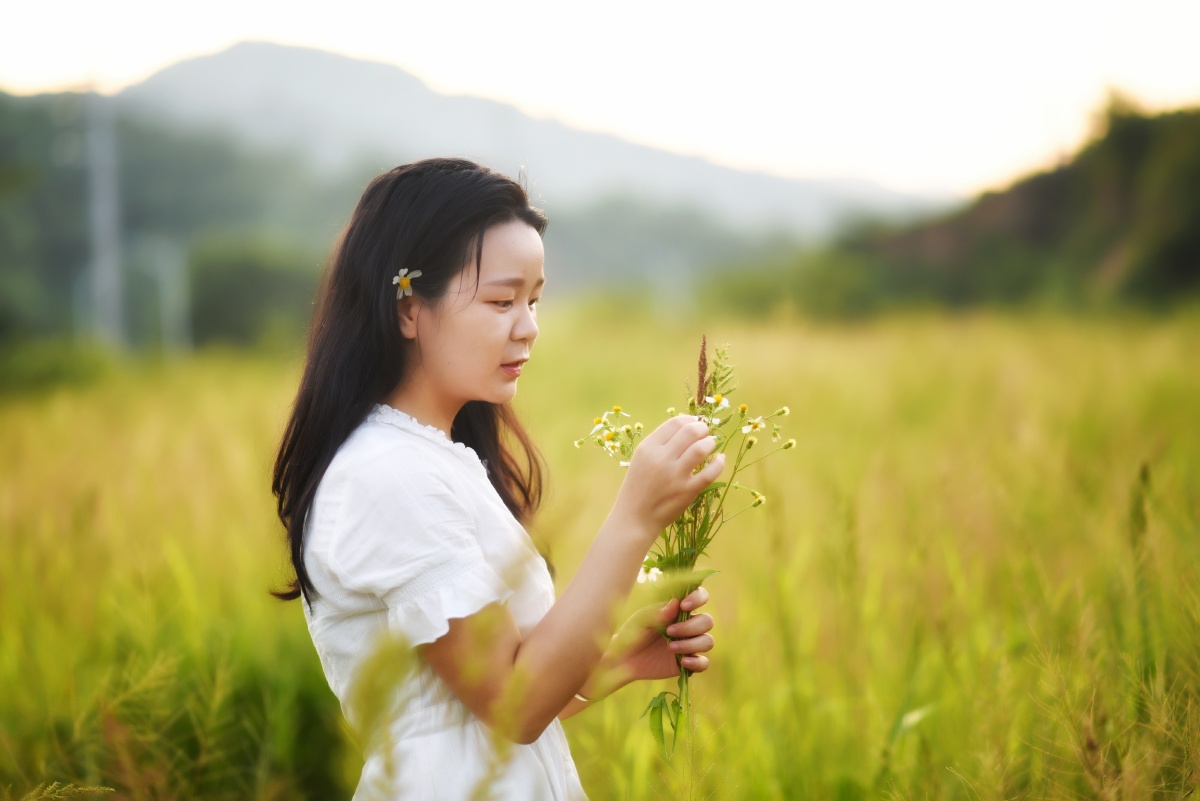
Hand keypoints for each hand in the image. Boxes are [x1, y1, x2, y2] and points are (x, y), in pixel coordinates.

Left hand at [615, 587, 714, 682]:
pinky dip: (697, 662)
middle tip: (669, 631)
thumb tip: (676, 603)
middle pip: (707, 621)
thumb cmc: (632, 633)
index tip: (684, 606)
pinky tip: (683, 661)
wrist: (625, 659)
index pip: (701, 596)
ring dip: (691, 644)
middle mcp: (689, 625)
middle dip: (691, 626)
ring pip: (708, 641)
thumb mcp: (641, 620)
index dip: (698, 598)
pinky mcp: (688, 662)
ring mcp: (690, 644)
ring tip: (670, 647)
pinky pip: (704, 663)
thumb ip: (658, 612)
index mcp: (679, 609)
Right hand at [617, 416, 725, 534]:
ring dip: (710, 443)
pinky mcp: (687, 492)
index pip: (675, 423)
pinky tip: (719, 459)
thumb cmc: (639, 485)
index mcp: (648, 448)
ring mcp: (675, 476)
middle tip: (705, 433)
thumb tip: (687, 425)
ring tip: (710, 444)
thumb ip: (660, 443)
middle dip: (703, 428)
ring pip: (701, 449)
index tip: (694, 423)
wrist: (634, 517)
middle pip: (690, 431)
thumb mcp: (641, 458)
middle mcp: (661, 459)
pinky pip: (710, 473)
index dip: (689, 419)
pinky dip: (719, 463)